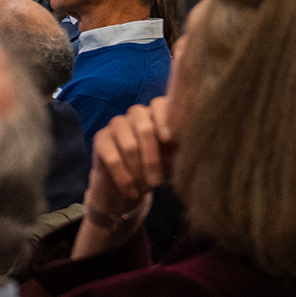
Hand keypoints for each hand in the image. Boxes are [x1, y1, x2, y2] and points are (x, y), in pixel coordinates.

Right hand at [74, 96, 173, 258]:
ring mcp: (117, 124)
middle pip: (145, 129)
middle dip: (152, 160)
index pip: (161, 105)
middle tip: (157, 183)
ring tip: (144, 189)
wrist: (130, 188)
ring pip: (130, 146)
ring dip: (138, 171)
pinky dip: (124, 178)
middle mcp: (137, 113)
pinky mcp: (100, 138)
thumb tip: (194, 143)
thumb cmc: (158, 170)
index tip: (169, 141)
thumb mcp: (174, 160)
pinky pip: (113, 158)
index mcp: (159, 114)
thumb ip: (181, 149)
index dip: (165, 120)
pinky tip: (132, 191)